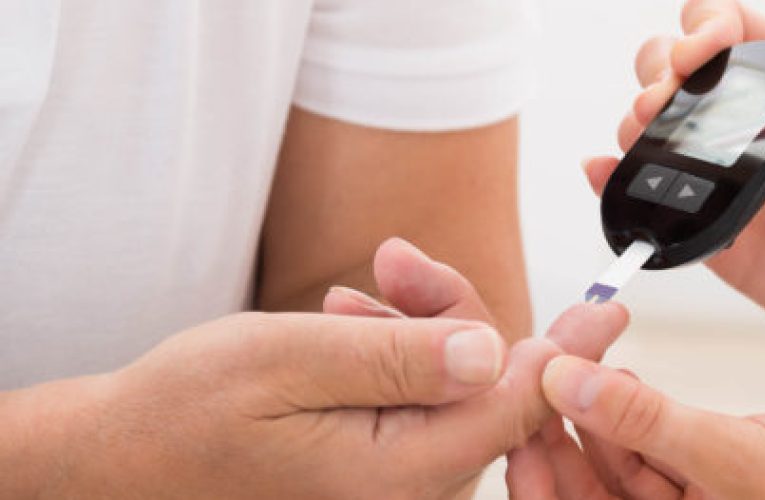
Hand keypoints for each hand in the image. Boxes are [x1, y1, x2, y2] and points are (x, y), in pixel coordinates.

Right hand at [3, 239, 627, 498]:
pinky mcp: (379, 463)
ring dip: (416, 324)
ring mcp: (395, 478)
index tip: (609, 309)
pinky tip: (353, 322)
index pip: (514, 407)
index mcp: (397, 472)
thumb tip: (495, 351)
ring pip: (453, 382)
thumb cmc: (188, 409)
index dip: (565, 351)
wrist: (128, 454)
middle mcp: (410, 486)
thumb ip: (398, 357)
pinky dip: (397, 349)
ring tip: (353, 295)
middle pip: (487, 386)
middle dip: (454, 312)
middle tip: (394, 261)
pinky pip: (420, 397)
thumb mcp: (289, 360)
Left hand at [506, 355, 764, 498]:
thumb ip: (645, 425)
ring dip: (597, 410)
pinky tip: (624, 374)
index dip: (535, 457)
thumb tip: (563, 382)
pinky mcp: (716, 475)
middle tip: (540, 357)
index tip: (514, 395)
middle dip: (560, 423)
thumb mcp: (736, 460)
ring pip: (620, 459)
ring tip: (577, 355)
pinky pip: (658, 446)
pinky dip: (638, 411)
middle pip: (588, 482)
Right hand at [586, 0, 764, 409]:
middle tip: (662, 101)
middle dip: (660, 70)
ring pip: (660, 127)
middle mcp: (757, 131)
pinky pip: (659, 200)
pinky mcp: (715, 231)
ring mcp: (730, 179)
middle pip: (684, 72)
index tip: (702, 50)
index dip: (711, 26)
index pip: (743, 34)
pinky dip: (622, 183)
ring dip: (637, 120)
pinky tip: (604, 173)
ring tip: (638, 132)